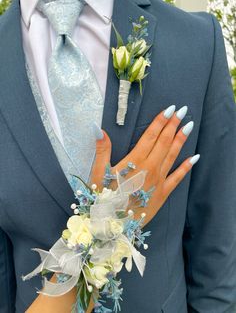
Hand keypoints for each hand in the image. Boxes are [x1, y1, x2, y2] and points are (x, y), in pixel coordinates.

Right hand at [91, 105, 199, 226]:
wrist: (113, 226)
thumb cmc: (103, 199)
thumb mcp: (98, 174)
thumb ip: (101, 150)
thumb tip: (97, 128)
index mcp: (135, 161)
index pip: (151, 136)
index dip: (161, 121)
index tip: (170, 109)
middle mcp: (150, 168)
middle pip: (165, 142)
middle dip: (174, 125)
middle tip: (183, 111)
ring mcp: (159, 181)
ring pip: (173, 155)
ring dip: (181, 140)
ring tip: (189, 126)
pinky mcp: (163, 193)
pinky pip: (178, 177)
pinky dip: (187, 167)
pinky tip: (195, 158)